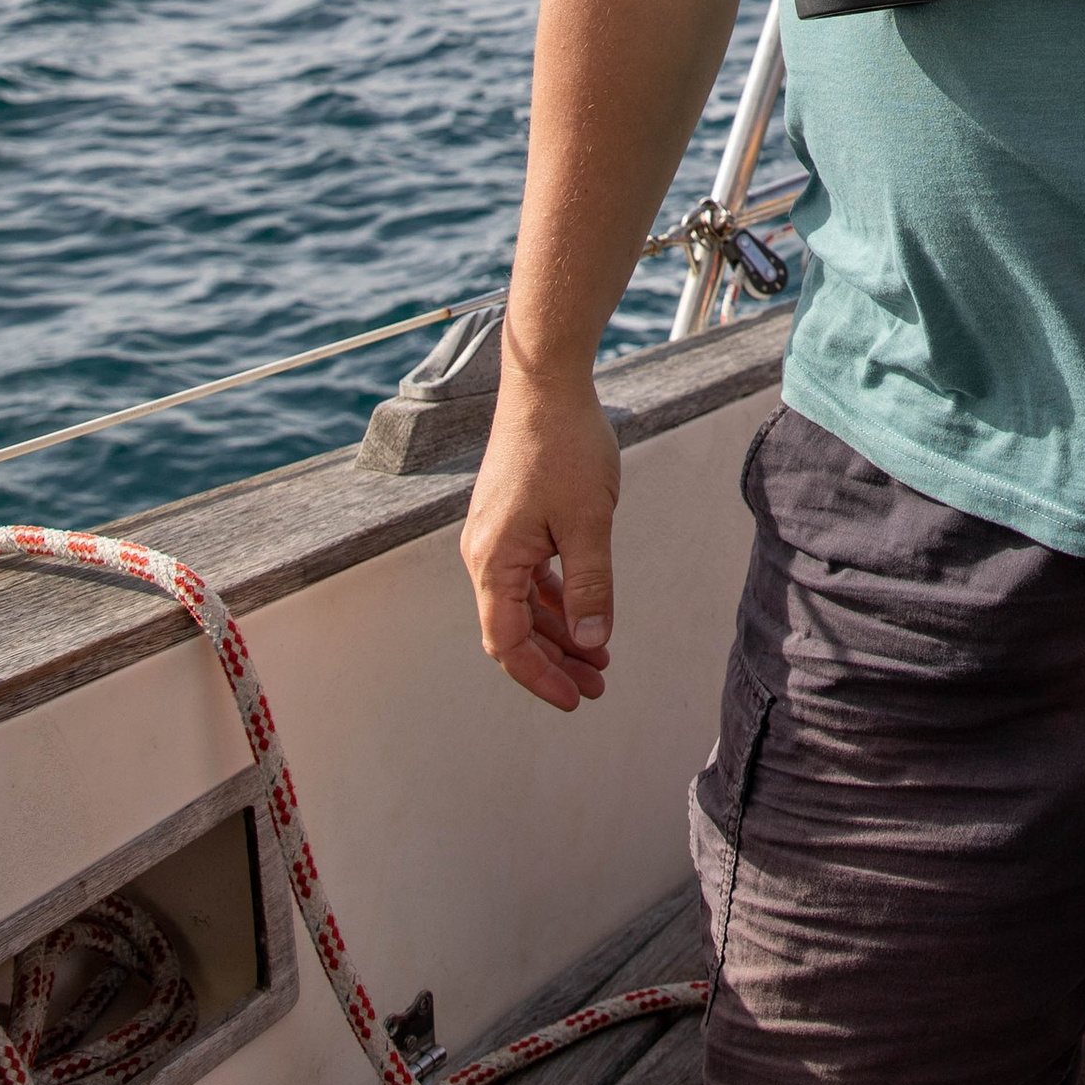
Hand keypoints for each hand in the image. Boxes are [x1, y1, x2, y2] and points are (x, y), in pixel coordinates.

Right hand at [461, 382, 620, 711]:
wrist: (546, 386)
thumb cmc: (566, 446)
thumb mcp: (589, 522)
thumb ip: (590, 585)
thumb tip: (592, 641)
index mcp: (494, 561)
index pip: (507, 642)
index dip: (540, 677)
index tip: (575, 698)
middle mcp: (485, 554)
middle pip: (515, 629)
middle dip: (556, 661)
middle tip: (597, 686)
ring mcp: (496, 537)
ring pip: (524, 603)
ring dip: (560, 632)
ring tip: (599, 657)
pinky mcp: (511, 521)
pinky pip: (529, 576)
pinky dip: (556, 598)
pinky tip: (585, 612)